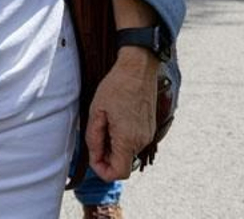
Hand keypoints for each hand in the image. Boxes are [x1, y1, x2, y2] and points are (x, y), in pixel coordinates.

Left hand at [85, 49, 159, 181]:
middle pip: (123, 163)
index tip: (94, 156)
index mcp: (128, 139)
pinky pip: (135, 142)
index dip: (103, 170)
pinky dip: (123, 138)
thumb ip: (94, 137)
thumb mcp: (97, 111)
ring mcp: (148, 134)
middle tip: (96, 134)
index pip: (118, 173)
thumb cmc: (116, 86)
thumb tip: (94, 155)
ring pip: (128, 152)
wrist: (138, 69)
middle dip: (106, 155)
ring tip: (105, 123)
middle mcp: (142, 141)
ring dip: (114, 145)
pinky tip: (115, 120)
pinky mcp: (150, 128)